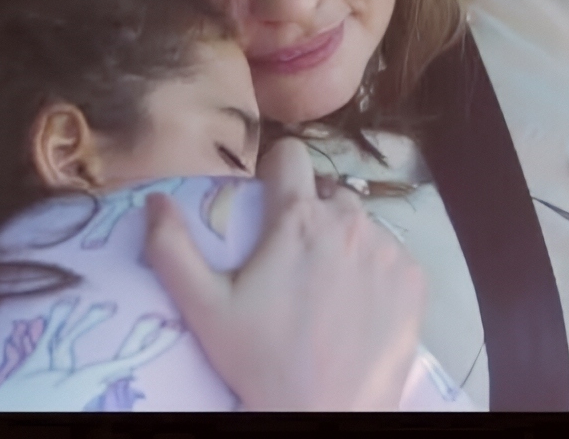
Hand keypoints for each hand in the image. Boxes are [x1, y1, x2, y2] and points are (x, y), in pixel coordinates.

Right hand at [144, 137, 424, 410]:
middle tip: (292, 263)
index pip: (289, 155)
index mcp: (297, 218)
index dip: (275, 174)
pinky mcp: (413, 278)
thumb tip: (154, 200)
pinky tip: (356, 305)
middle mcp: (349, 222)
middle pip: (326, 194)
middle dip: (309, 215)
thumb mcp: (203, 308)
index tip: (268, 202)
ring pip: (360, 224)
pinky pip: (390, 254)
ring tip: (325, 289)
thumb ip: (171, 247)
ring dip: (342, 242)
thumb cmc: (260, 361)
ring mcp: (387, 249)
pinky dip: (374, 270)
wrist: (325, 415)